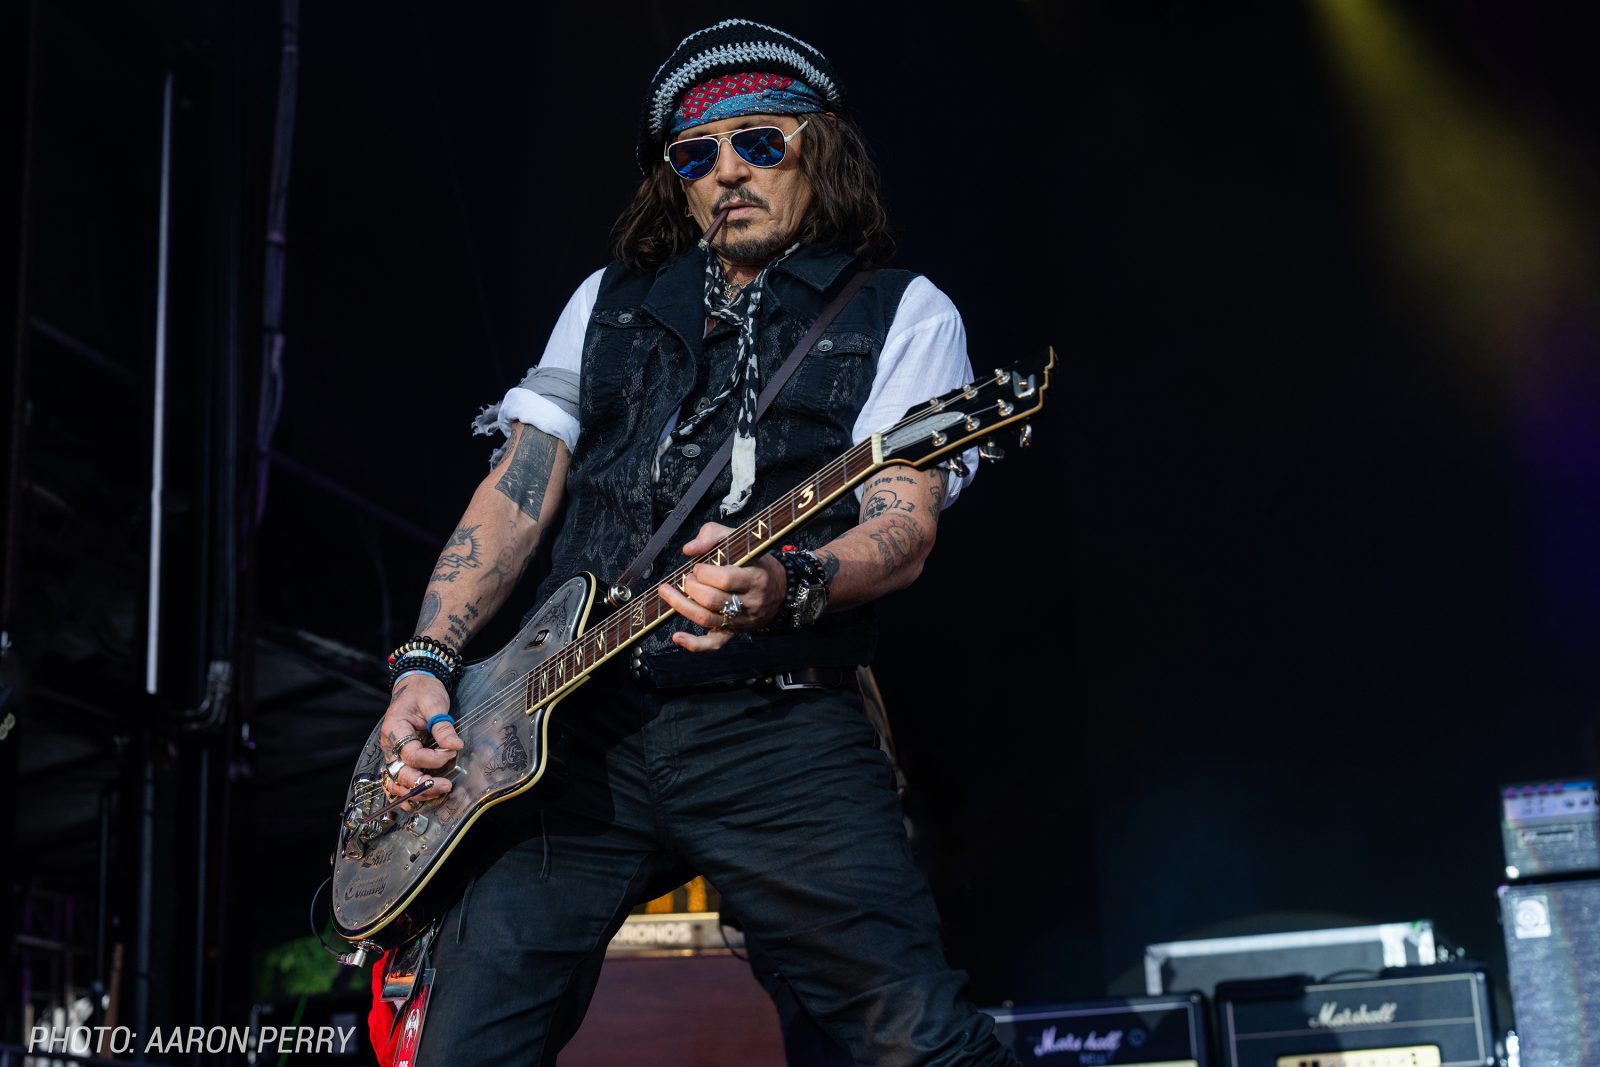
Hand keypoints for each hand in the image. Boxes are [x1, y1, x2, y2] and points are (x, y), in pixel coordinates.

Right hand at [379, 672, 464, 800]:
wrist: (415, 684)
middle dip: (423, 783)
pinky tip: (418, 800)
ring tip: (437, 793)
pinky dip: (405, 793)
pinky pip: (396, 781)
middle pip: (400, 774)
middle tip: (445, 786)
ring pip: (396, 782)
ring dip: (415, 792)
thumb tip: (455, 746)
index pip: (411, 754)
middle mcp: (389, 745)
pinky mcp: (399, 758)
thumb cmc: (423, 691)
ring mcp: (392, 754)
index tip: (451, 752)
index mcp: (394, 729)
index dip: (433, 759)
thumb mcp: (434, 703)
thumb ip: (442, 726)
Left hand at [658, 521, 787, 651]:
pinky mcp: (734, 632)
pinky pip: (714, 643)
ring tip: (669, 593)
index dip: (705, 573)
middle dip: (691, 588)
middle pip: (713, 601)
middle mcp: (749, 602)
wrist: (782, 589)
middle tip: (687, 578)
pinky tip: (677, 637)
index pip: (726, 579)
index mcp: (754, 578)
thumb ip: (713, 535)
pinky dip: (694, 644)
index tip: (699, 566)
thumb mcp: (742, 540)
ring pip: (708, 620)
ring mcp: (741, 620)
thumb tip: (689, 549)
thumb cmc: (757, 562)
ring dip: (682, 606)